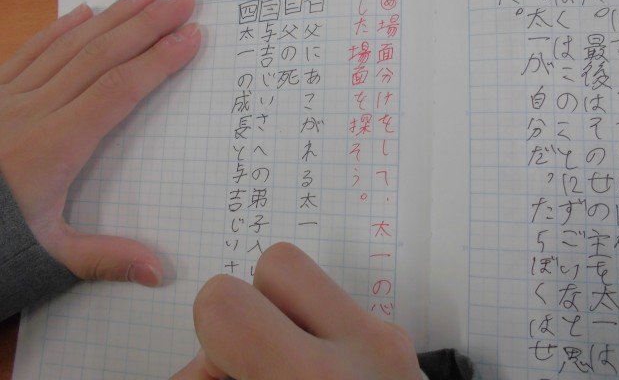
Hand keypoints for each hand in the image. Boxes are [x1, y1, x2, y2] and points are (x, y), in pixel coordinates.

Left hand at [0, 0, 200, 285]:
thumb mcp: (47, 257)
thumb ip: (105, 259)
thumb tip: (160, 271)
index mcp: (56, 145)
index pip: (119, 90)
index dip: (158, 61)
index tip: (191, 35)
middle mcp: (35, 109)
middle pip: (101, 56)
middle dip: (146, 23)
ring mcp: (10, 96)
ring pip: (69, 46)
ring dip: (110, 17)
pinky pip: (29, 52)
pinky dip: (58, 29)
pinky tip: (80, 13)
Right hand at [172, 243, 422, 379]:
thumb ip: (212, 379)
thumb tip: (198, 366)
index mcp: (310, 377)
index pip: (223, 300)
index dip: (208, 334)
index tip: (217, 368)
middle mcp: (363, 346)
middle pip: (280, 263)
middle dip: (253, 307)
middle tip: (255, 360)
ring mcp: (393, 344)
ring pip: (317, 288)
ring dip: (289, 321)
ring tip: (287, 368)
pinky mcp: (407, 350)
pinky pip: (345, 317)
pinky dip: (320, 341)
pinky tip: (319, 377)